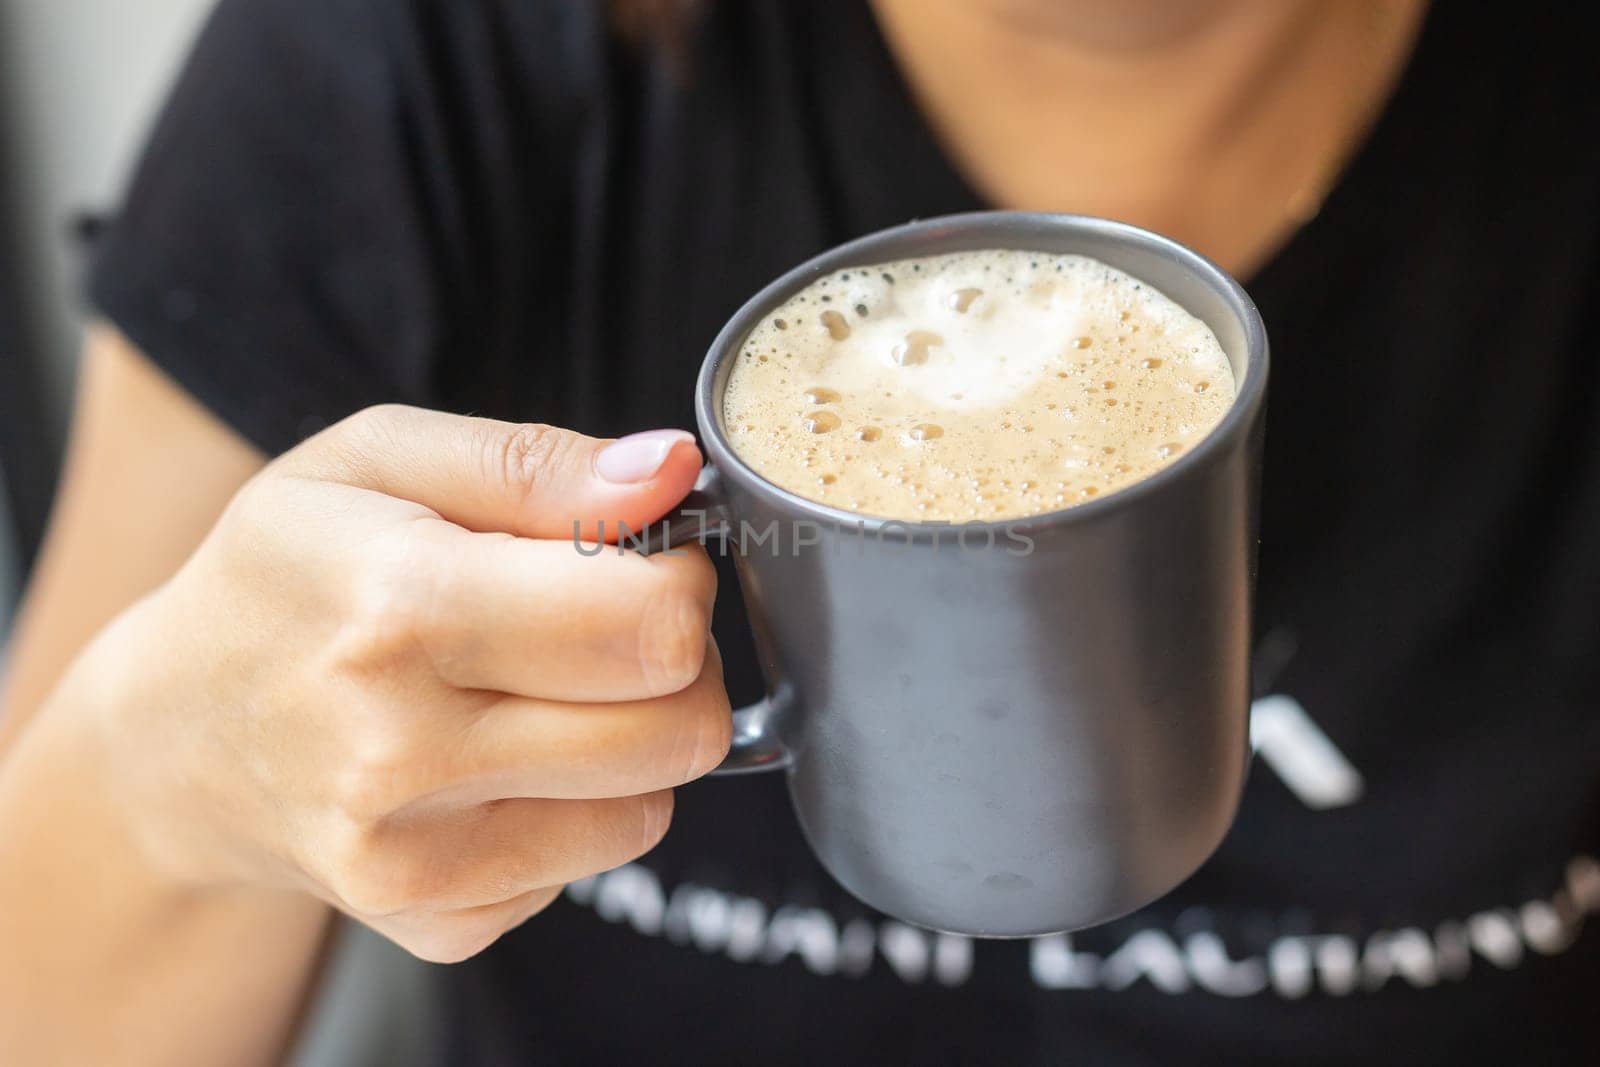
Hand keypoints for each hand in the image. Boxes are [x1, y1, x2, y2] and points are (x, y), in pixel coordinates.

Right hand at [79, 406, 728, 961]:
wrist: (180, 734)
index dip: (679, 583)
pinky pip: (594, 861)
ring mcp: (415, 859)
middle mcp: (400, 752)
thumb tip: (671, 471)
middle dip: (677, 665)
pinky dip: (576, 805)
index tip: (640, 563)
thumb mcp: (380, 460)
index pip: (652, 627)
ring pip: (653, 807)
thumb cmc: (286, 574)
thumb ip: (538, 461)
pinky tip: (498, 759)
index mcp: (400, 609)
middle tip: (606, 627)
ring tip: (541, 690)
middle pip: (679, 730)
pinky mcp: (438, 922)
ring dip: (631, 739)